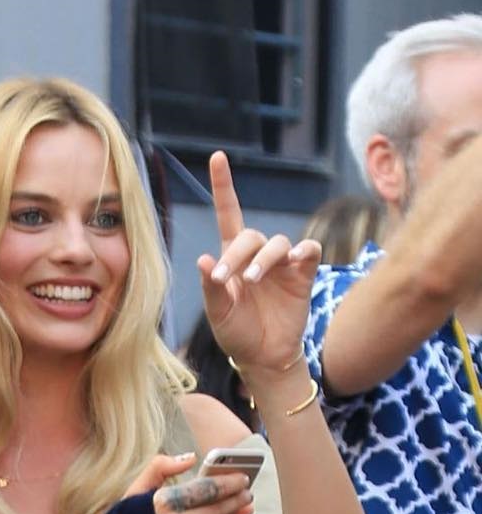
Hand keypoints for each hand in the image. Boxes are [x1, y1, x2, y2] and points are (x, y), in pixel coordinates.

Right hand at [127, 453, 253, 513]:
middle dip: (237, 500)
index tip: (241, 478)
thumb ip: (158, 467)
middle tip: (247, 494)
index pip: (207, 488)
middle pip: (218, 510)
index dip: (229, 482)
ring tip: (241, 511)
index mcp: (162, 502)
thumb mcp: (133, 492)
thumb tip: (190, 458)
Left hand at [198, 151, 321, 372]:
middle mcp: (258, 254)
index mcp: (231, 258)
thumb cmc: (236, 332)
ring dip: (265, 259)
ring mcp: (282, 263)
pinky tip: (294, 263)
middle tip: (229, 279)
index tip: (217, 156)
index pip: (228, 214)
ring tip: (252, 281)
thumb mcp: (217, 312)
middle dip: (238, 254)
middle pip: (251, 235)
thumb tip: (204, 260)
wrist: (263, 356)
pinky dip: (302, 252)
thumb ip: (211, 287)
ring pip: (279, 243)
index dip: (224, 186)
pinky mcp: (304, 273)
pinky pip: (308, 250)